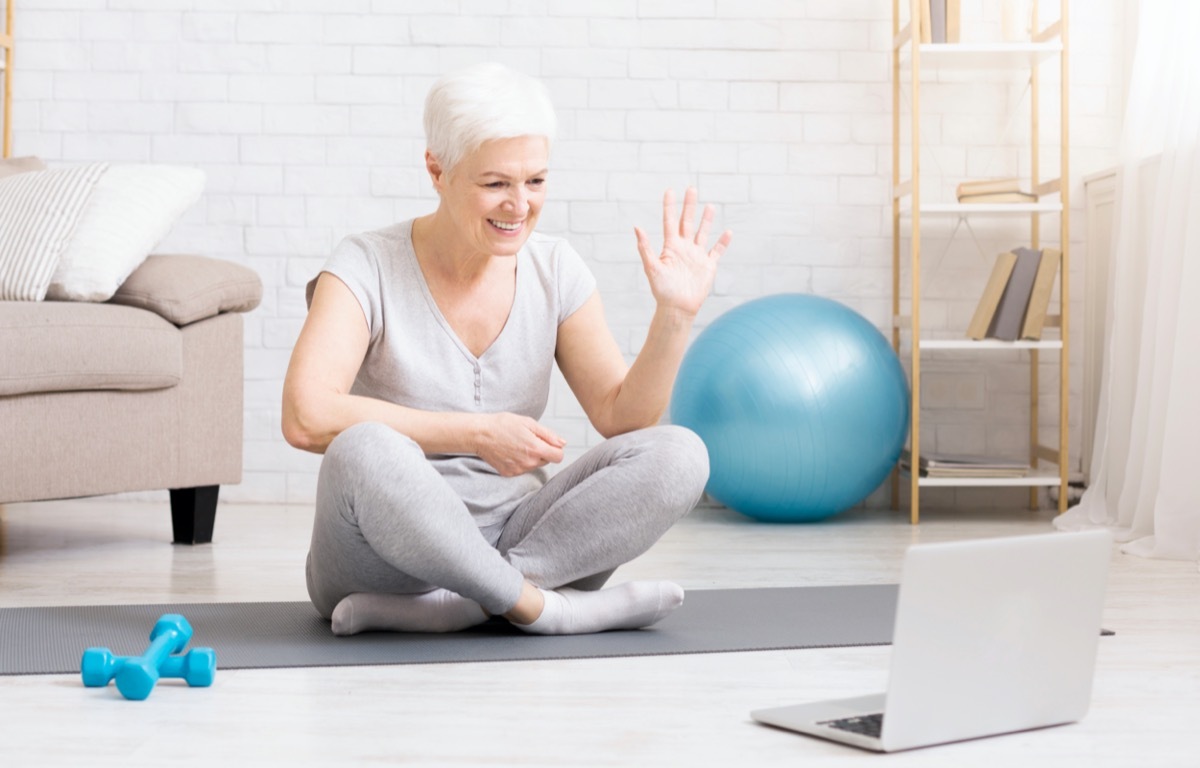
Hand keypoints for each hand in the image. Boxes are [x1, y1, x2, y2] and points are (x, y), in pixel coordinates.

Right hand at [475, 412, 565, 476]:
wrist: (479, 434)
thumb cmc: (503, 424)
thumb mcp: (528, 423)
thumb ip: (548, 434)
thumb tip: (563, 443)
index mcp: (535, 449)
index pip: (558, 456)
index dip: (555, 448)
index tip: (548, 442)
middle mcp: (528, 463)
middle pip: (546, 460)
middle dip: (542, 451)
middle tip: (527, 439)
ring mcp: (518, 470)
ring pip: (534, 465)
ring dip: (531, 457)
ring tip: (517, 444)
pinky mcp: (509, 473)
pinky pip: (522, 469)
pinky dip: (520, 462)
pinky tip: (510, 452)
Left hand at [634, 187, 732, 316]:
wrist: (677, 307)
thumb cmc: (662, 290)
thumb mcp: (652, 267)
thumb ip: (645, 247)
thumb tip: (637, 227)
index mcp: (670, 246)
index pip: (670, 221)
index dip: (669, 206)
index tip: (670, 190)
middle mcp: (684, 248)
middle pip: (687, 222)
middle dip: (689, 206)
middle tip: (691, 188)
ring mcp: (696, 256)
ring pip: (702, 233)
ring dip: (706, 220)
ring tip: (710, 206)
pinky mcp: (708, 266)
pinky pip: (717, 251)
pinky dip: (723, 242)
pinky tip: (728, 232)